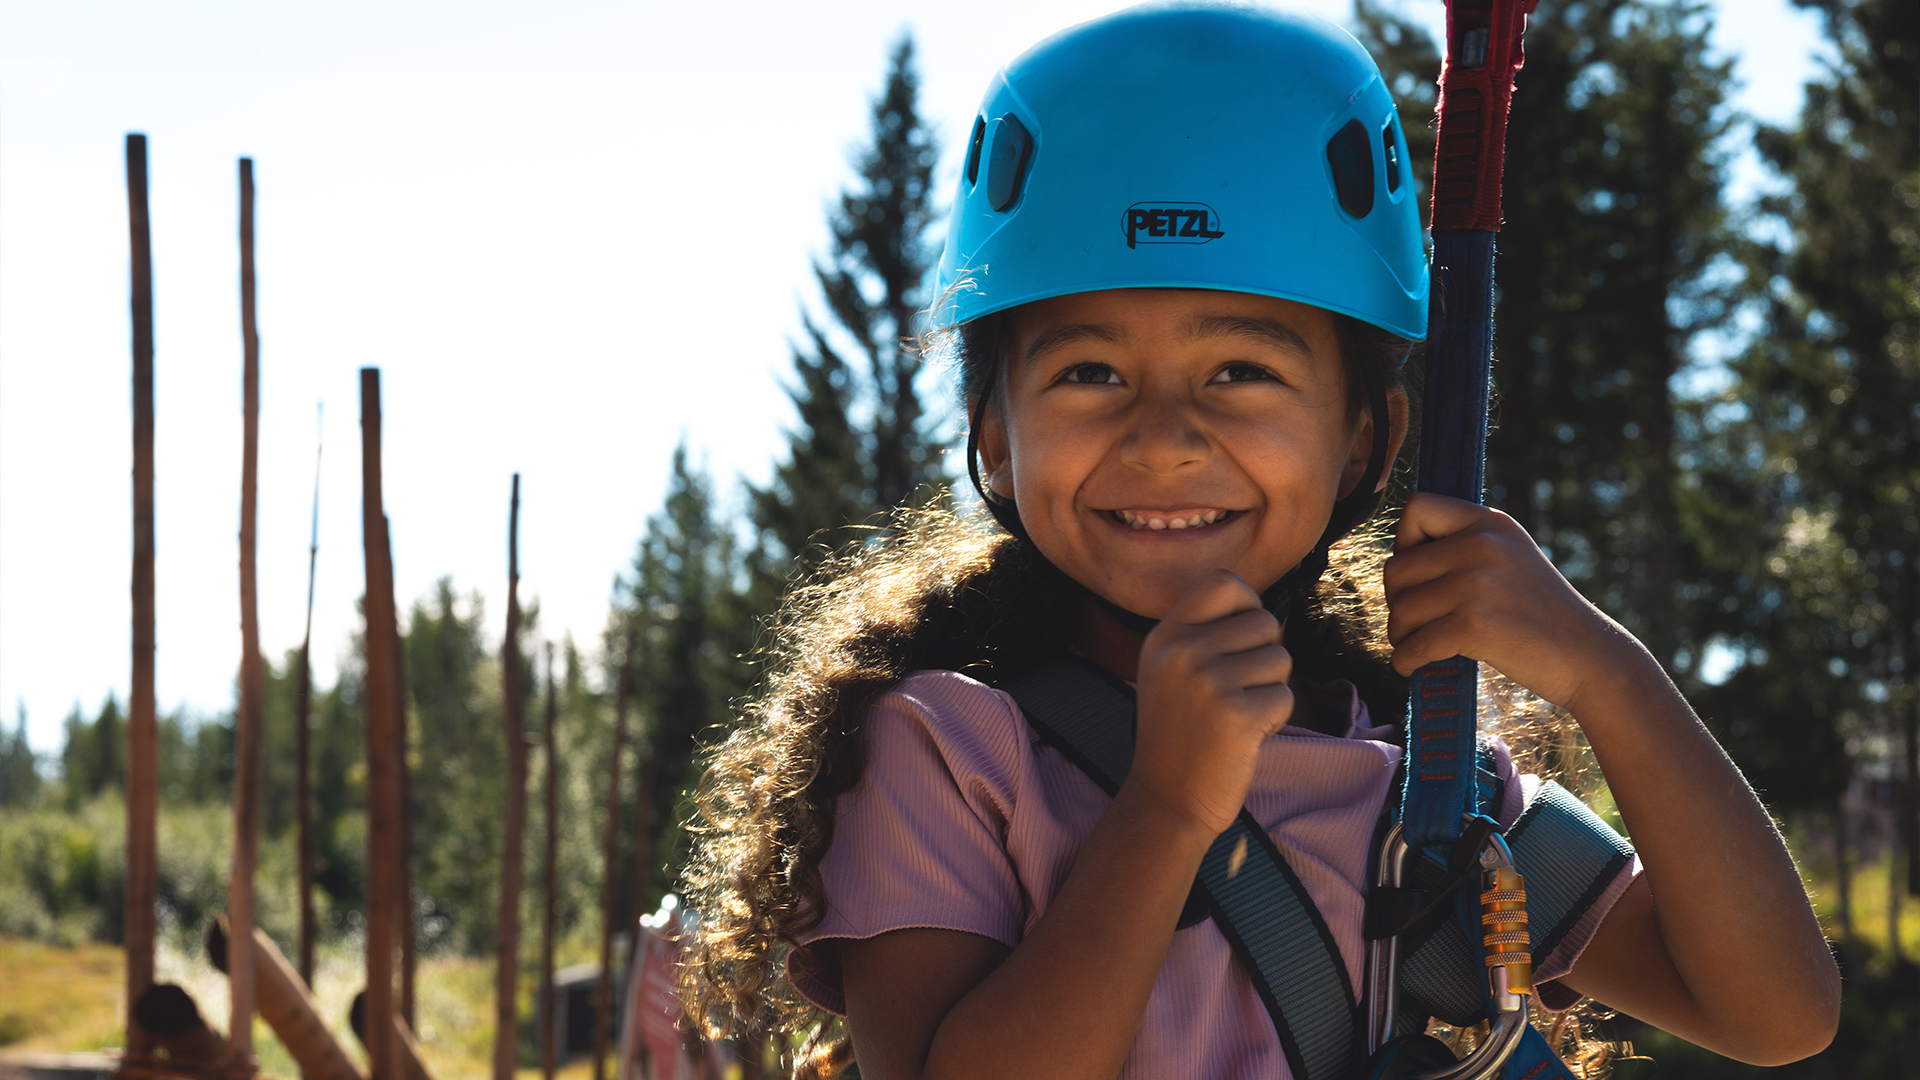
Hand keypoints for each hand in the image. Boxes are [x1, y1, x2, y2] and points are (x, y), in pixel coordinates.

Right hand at [1129, 569, 1293, 836]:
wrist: (1165, 799)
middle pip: (1264, 622)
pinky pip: (1284, 697)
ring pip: (1280, 660)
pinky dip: (1273, 720)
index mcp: (1165, 635)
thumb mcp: (1169, 670)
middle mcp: (1182, 650)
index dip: (1248, 605)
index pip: (1224, 583)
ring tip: (1236, 716)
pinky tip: (1243, 737)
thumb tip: (1260, 609)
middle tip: (1236, 692)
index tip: (1242, 639)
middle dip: (1264, 657)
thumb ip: (1203, 633)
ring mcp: (1208, 681)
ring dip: (1269, 690)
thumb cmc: (1179, 734)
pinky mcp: (1236, 715)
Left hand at [1384, 493, 1636, 710]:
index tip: (1418, 574)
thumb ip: (1464, 545)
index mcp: (1489, 521)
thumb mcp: (1509, 556)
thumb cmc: (1539, 613)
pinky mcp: (1473, 625)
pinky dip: (1405, 661)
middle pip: (1396, 568)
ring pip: (1400, 610)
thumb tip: (1399, 556)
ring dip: (1400, 635)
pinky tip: (1412, 666)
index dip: (1403, 542)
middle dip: (1398, 601)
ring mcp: (1476, 583)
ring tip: (1417, 646)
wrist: (1588, 656)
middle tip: (1416, 622)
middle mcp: (1481, 543)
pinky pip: (1413, 644)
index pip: (1416, 507)